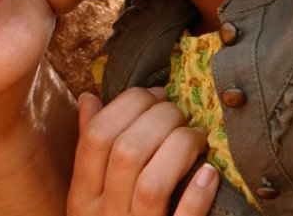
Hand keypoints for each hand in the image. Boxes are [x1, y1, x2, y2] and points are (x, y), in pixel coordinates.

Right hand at [68, 87, 217, 215]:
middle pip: (126, 152)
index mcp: (83, 198)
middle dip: (159, 119)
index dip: (126, 104)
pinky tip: (210, 173)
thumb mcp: (93, 197)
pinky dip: (197, 194)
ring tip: (197, 137)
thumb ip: (91, 150)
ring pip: (152, 183)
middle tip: (180, 112)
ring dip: (179, 148)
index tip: (153, 94)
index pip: (96, 137)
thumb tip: (89, 99)